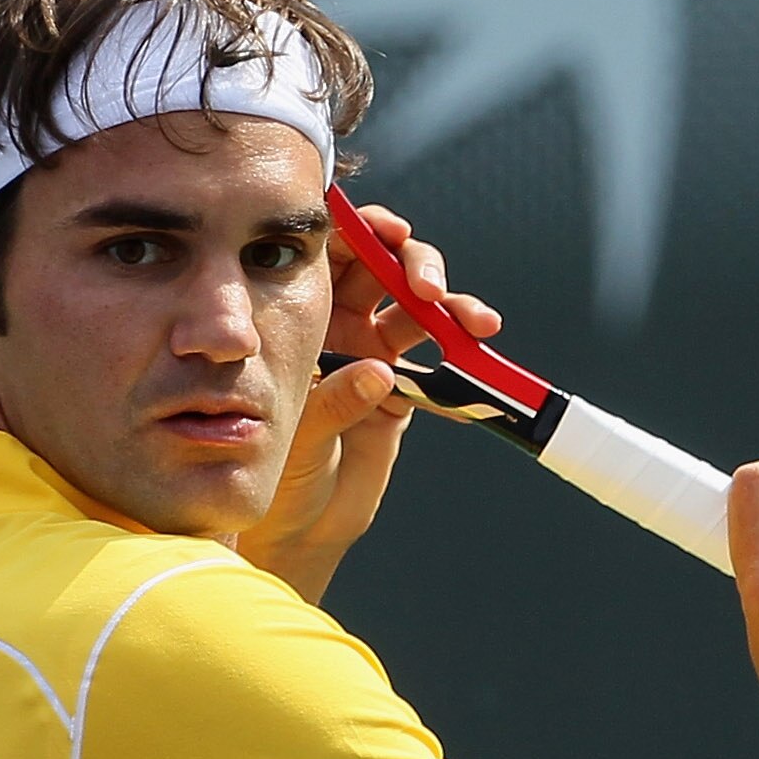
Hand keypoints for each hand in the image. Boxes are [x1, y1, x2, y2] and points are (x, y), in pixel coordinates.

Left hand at [236, 206, 500, 603]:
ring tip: (475, 325)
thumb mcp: (297, 437)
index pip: (336, 255)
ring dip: (454, 309)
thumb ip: (333, 402)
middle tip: (428, 289)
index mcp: (304, 317)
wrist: (302, 527)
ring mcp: (377, 355)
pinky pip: (444, 364)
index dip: (366, 232)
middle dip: (416, 265)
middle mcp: (342, 327)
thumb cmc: (279, 476)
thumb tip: (379, 372)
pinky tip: (480, 367)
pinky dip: (466, 364)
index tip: (391, 233)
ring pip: (422, 310)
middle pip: (386, 270)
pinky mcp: (407, 388)